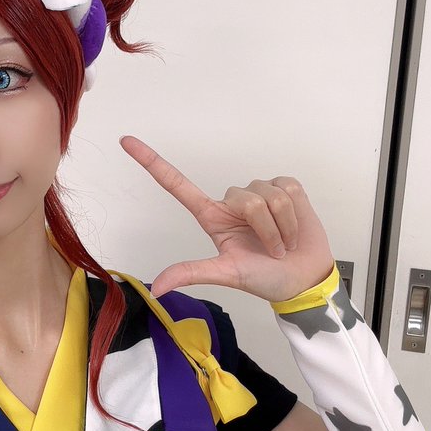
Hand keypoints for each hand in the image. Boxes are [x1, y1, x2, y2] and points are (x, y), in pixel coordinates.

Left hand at [119, 135, 335, 301]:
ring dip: (282, 226)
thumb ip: (192, 273)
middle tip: (272, 251)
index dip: (151, 162)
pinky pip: (288, 189)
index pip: (176, 185)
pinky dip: (295, 215)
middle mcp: (232, 201)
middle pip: (245, 199)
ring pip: (269, 195)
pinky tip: (295, 227)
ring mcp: (260, 191)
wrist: (304, 278)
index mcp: (211, 216)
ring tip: (284, 243)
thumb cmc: (264, 278)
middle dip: (265, 229)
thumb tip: (156, 289)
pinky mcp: (285, 187)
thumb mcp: (226, 274)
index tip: (125, 141)